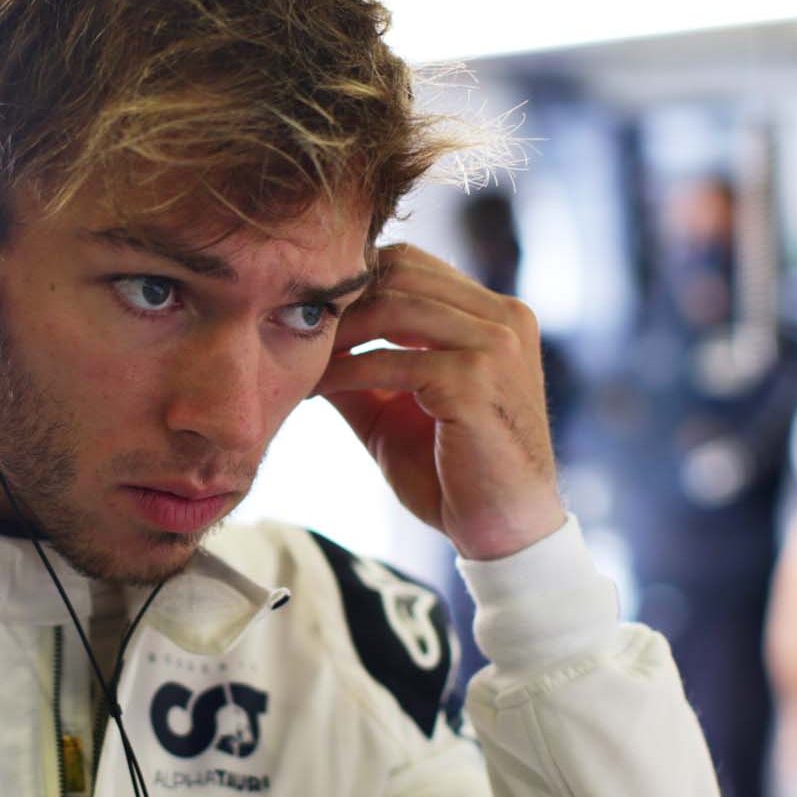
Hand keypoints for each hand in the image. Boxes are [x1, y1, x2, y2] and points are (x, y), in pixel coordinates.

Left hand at [314, 244, 561, 559]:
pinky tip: (314, 389)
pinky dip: (343, 371)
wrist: (503, 532)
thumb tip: (302, 339)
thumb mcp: (397, 407)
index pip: (413, 264)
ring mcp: (496, 345)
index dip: (356, 282)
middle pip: (401, 272)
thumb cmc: (454, 473)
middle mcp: (504, 318)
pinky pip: (390, 361)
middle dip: (342, 301)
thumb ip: (360, 367)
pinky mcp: (475, 381)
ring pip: (394, 307)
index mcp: (495, 315)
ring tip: (299, 359)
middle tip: (293, 330)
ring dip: (338, 333)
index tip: (308, 315)